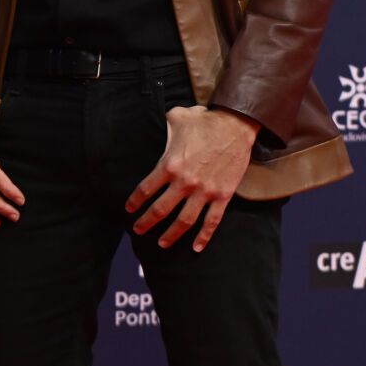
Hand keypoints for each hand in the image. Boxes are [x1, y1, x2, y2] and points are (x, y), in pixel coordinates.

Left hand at [126, 106, 257, 251]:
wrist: (236, 125)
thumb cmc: (204, 121)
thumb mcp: (176, 118)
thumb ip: (162, 126)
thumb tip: (154, 123)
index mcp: (170, 165)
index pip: (145, 189)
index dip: (135, 201)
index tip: (129, 209)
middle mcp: (185, 182)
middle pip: (160, 210)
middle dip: (146, 222)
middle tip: (137, 230)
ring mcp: (204, 191)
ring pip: (184, 221)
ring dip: (171, 235)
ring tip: (161, 243)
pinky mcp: (222, 196)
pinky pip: (212, 222)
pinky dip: (204, 237)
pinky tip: (196, 248)